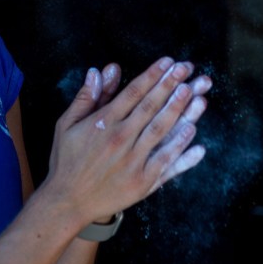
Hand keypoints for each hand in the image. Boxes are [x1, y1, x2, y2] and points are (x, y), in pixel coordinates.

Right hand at [46, 57, 211, 227]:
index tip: (169, 62)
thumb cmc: (66, 161)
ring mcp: (134, 161)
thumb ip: (86, 97)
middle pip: (152, 106)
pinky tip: (195, 136)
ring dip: (181, 110)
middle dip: (172, 85)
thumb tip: (99, 70)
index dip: (153, 75)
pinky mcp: (143, 182)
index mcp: (104, 122)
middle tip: (187, 68)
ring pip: (162, 130)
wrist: (67, 201)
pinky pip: (167, 163)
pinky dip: (182, 151)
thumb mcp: (67, 124)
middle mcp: (121, 138)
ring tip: (196, 93)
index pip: (134, 92)